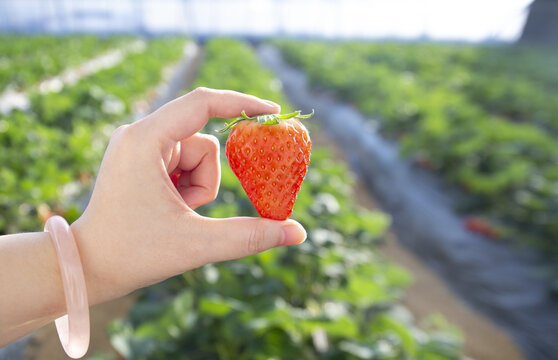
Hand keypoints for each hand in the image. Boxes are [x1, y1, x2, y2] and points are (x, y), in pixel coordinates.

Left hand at [71, 88, 306, 304]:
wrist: (89, 266)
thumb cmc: (134, 254)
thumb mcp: (197, 244)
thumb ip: (250, 236)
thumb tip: (298, 233)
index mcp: (145, 140)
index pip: (202, 103)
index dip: (242, 103)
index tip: (274, 113)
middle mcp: (139, 133)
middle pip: (203, 140)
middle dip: (208, 179)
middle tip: (195, 208)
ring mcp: (139, 144)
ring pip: (197, 154)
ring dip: (198, 187)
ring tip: (175, 213)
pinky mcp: (141, 156)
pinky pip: (184, 162)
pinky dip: (188, 186)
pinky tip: (168, 208)